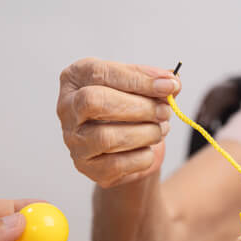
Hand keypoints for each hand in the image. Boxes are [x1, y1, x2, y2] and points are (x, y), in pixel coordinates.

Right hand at [57, 58, 179, 187]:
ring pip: (106, 137)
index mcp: (75, 78)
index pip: (101, 74)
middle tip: (164, 111)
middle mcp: (67, 108)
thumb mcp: (139, 87)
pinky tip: (149, 149)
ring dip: (144, 133)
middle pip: (95, 102)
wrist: (124, 147)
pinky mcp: (86, 167)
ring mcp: (73, 140)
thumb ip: (155, 83)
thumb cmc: (129, 109)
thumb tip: (172, 83)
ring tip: (161, 129)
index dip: (138, 79)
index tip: (169, 85)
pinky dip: (142, 156)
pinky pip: (117, 164)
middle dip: (138, 107)